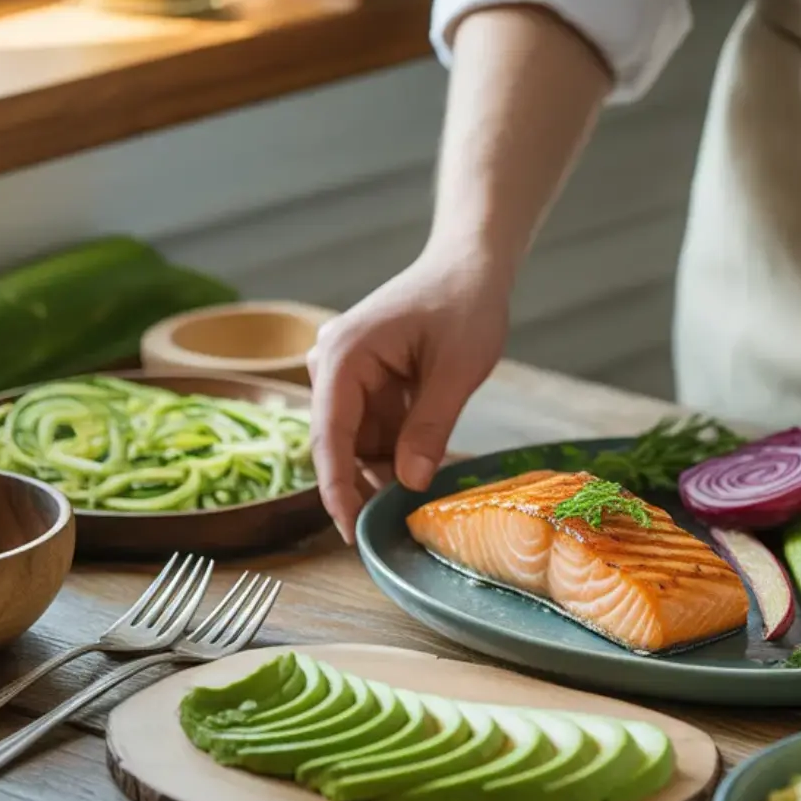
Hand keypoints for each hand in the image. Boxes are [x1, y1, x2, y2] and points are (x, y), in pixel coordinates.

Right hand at [306, 248, 510, 543]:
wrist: (470, 266)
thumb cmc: (466, 305)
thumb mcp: (457, 370)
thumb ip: (430, 427)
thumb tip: (408, 483)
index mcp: (343, 356)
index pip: (330, 436)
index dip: (338, 490)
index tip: (350, 533)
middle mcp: (331, 363)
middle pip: (340, 442)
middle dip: (370, 480)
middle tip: (401, 522)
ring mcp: (344, 371)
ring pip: (359, 439)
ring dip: (389, 463)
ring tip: (426, 483)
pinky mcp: (363, 378)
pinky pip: (373, 425)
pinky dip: (399, 445)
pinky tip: (426, 457)